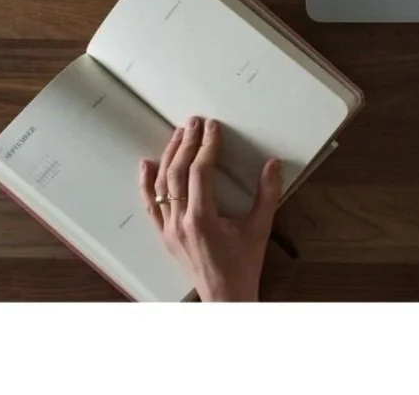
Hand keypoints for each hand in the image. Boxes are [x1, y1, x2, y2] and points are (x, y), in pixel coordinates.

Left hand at [140, 116, 281, 301]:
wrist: (224, 297)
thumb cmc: (243, 265)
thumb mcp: (260, 228)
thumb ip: (267, 194)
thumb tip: (273, 163)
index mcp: (203, 219)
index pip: (200, 172)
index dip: (207, 146)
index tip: (213, 127)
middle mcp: (180, 222)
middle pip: (177, 174)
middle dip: (185, 144)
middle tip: (194, 122)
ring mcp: (168, 230)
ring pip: (161, 185)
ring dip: (169, 156)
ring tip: (178, 134)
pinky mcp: (164, 235)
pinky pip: (150, 205)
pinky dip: (146, 183)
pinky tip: (146, 164)